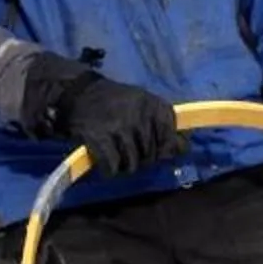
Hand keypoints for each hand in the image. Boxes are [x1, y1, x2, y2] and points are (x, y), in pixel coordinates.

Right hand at [26, 57, 179, 177]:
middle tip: (127, 148)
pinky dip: (108, 170)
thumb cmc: (115, 103)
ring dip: (124, 166)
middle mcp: (140, 115)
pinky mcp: (100, 139)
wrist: (78, 93)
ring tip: (116, 154)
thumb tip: (184, 150)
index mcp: (154, 105)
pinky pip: (113, 168)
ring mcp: (120, 127)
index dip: (164, 147)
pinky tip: (104, 161)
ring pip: (133, 165)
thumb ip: (164, 127)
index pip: (171, 136)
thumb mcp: (143, 106)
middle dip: (141, 158)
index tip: (154, 147)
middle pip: (152, 155)